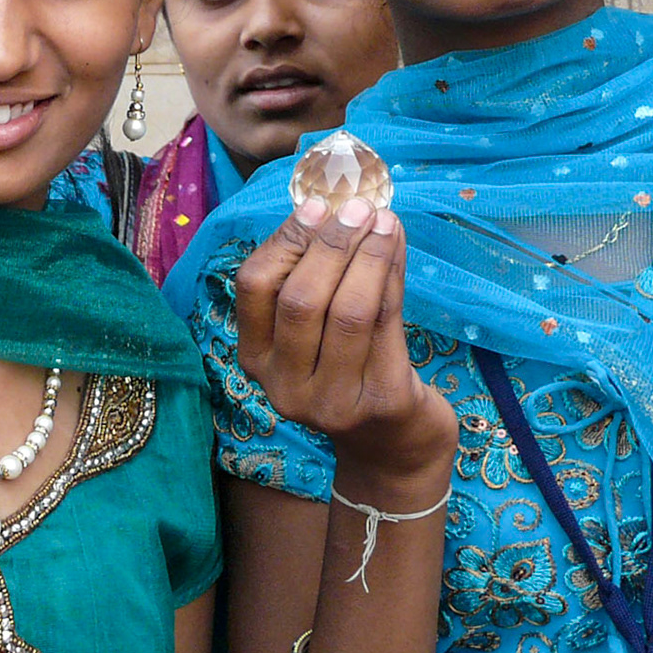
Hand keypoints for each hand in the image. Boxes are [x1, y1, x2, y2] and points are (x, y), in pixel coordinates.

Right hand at [234, 196, 456, 491]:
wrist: (392, 447)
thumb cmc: (349, 372)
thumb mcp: (313, 336)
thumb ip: (311, 280)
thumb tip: (331, 206)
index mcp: (256, 359)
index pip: (254, 288)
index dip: (284, 241)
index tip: (316, 206)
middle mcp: (285, 385)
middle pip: (300, 299)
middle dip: (331, 244)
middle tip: (359, 207)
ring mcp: (333, 400)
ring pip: (348, 310)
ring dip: (369, 255)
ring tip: (385, 220)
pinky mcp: (382, 401)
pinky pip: (388, 324)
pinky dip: (393, 276)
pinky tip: (398, 247)